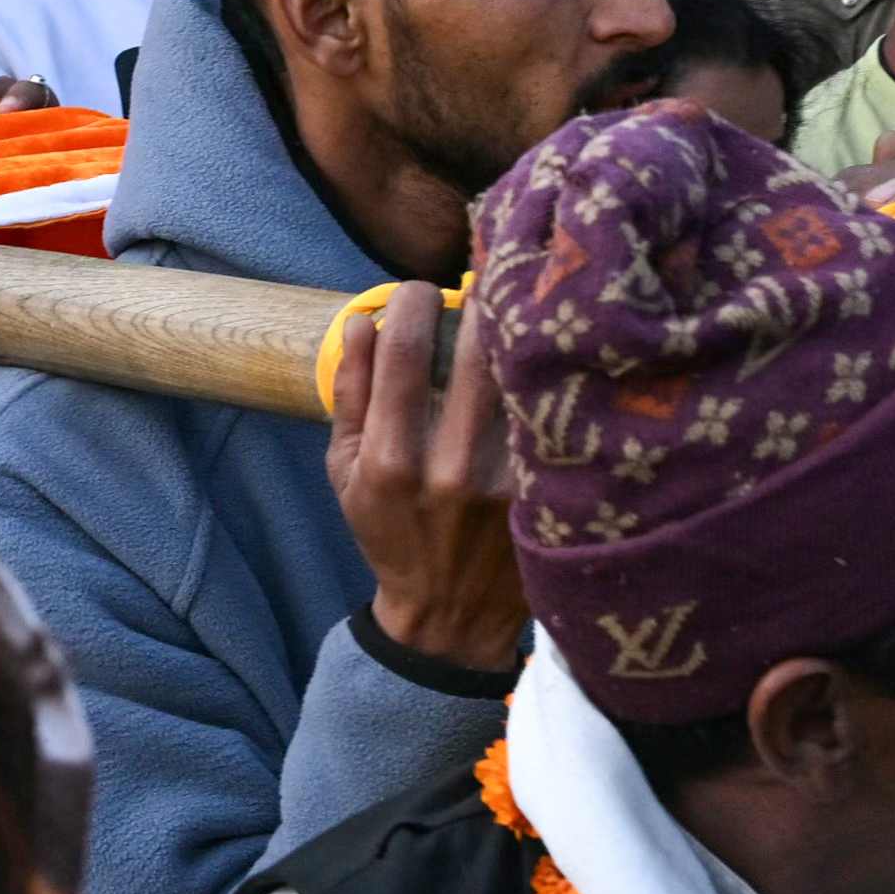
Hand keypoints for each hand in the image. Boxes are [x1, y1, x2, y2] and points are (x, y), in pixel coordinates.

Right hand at [321, 281, 521, 677]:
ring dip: (519, 329)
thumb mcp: (343, 471)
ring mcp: (507, 479)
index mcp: (391, 459)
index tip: (416, 290)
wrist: (450, 613)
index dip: (411, 300)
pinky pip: (551, 411)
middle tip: (481, 280)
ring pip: (523, 372)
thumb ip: (349, 395)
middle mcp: (451, 466)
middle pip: (477, 346)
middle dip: (478, 298)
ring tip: (519, 305)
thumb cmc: (389, 532)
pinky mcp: (545, 490)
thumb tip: (363, 321)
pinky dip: (548, 375)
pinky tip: (550, 357)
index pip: (403, 348)